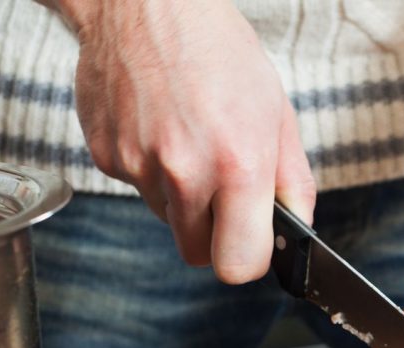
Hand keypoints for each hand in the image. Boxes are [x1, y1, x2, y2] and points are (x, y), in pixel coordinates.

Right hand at [65, 0, 314, 281]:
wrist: (144, 3)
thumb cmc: (219, 52)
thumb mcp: (277, 113)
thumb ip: (293, 182)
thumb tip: (298, 231)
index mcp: (238, 165)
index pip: (239, 265)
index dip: (248, 259)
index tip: (251, 242)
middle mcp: (184, 172)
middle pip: (197, 256)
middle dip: (213, 236)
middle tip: (222, 194)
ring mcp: (138, 166)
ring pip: (167, 221)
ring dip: (181, 199)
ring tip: (190, 143)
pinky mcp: (105, 157)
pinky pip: (137, 189)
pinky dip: (150, 171)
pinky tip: (160, 129)